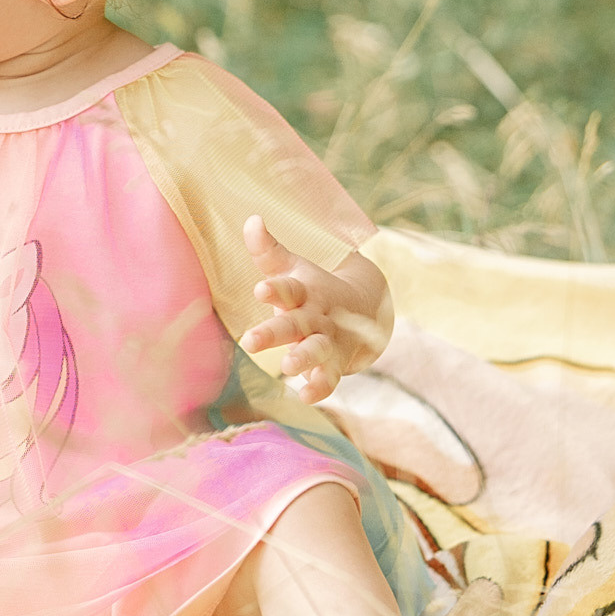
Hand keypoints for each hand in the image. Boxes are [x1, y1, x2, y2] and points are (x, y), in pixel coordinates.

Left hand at [239, 217, 377, 406]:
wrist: (364, 308)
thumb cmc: (313, 289)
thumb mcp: (291, 268)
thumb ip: (267, 250)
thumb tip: (252, 219)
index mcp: (304, 291)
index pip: (288, 288)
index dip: (275, 289)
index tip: (260, 290)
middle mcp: (317, 316)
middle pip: (296, 324)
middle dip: (274, 333)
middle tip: (250, 342)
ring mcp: (328, 340)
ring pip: (317, 351)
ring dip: (303, 359)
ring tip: (286, 368)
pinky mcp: (335, 364)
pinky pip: (330, 378)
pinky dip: (320, 387)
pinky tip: (305, 396)